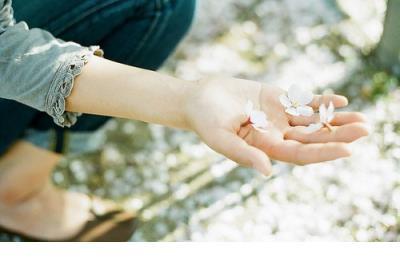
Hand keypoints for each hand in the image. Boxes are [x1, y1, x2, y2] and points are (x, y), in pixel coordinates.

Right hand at [184, 77, 367, 175]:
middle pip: (312, 138)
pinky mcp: (277, 99)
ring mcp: (278, 117)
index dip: (323, 152)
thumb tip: (267, 171)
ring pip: (312, 120)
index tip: (348, 149)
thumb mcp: (219, 138)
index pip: (300, 154)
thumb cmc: (205, 120)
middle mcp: (276, 134)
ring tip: (363, 119)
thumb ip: (242, 154)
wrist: (199, 98)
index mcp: (265, 147)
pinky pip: (302, 101)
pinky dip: (320, 101)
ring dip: (336, 119)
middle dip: (338, 134)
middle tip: (366, 129)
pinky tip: (339, 100)